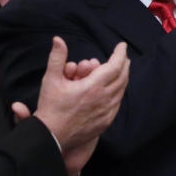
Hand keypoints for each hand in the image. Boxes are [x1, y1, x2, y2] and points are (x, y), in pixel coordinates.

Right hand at [31, 38, 129, 175]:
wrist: (52, 136)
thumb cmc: (51, 108)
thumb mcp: (51, 80)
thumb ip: (57, 58)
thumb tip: (58, 39)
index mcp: (93, 87)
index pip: (114, 66)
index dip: (120, 54)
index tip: (122, 45)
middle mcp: (103, 99)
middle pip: (122, 77)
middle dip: (124, 64)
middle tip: (123, 56)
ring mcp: (106, 112)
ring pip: (121, 91)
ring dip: (123, 78)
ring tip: (121, 71)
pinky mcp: (105, 122)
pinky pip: (117, 104)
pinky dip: (118, 93)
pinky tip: (115, 90)